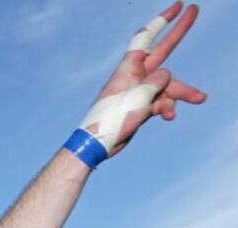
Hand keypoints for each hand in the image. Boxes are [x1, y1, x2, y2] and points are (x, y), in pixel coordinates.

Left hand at [82, 2, 205, 157]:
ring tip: (200, 99)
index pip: (146, 38)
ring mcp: (140, 90)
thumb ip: (156, 83)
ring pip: (168, 85)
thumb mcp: (137, 98)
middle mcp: (135, 76)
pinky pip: (162, 102)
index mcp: (129, 68)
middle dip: (179, 32)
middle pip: (163, 50)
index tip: (177, 6)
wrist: (98, 144)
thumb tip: (167, 74)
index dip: (161, 21)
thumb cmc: (112, 118)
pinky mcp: (143, 105)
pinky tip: (168, 116)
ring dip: (180, 94)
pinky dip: (167, 108)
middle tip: (196, 9)